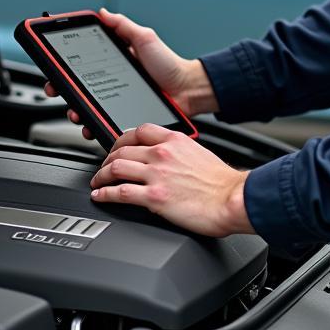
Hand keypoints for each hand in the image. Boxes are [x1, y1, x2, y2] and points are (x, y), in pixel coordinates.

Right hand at [44, 8, 217, 139]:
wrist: (187, 90)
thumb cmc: (169, 64)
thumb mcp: (145, 38)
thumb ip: (123, 26)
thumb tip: (103, 12)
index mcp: (112, 63)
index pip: (81, 64)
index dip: (63, 65)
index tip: (52, 66)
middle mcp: (110, 82)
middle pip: (77, 87)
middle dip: (61, 88)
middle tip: (56, 88)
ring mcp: (115, 101)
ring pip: (86, 107)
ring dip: (74, 110)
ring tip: (74, 110)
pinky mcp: (122, 117)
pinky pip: (102, 123)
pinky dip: (91, 126)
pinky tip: (89, 125)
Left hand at [89, 123, 252, 236]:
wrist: (232, 199)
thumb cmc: (221, 182)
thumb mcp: (198, 153)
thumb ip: (178, 151)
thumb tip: (167, 157)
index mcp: (174, 140)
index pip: (138, 130)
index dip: (120, 139)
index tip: (116, 148)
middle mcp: (162, 153)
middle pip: (121, 149)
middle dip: (107, 159)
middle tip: (103, 167)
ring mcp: (156, 174)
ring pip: (116, 167)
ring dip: (101, 175)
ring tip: (97, 182)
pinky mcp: (154, 197)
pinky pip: (119, 192)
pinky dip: (104, 193)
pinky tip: (100, 196)